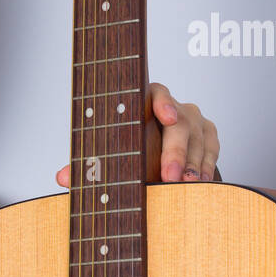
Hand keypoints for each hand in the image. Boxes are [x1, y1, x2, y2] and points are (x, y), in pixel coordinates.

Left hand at [54, 81, 220, 186]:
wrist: (152, 149)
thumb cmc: (126, 145)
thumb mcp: (107, 151)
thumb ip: (87, 162)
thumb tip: (63, 177)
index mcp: (144, 100)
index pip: (156, 91)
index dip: (162, 102)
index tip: (166, 117)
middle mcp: (172, 106)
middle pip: (180, 123)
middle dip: (176, 151)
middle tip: (169, 175)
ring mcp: (193, 119)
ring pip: (199, 138)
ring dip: (193, 164)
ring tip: (185, 184)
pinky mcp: (208, 135)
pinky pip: (212, 149)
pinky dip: (207, 167)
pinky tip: (201, 182)